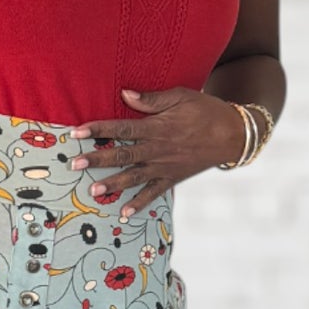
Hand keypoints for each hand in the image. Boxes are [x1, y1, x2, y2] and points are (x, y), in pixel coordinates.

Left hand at [67, 86, 247, 216]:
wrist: (233, 135)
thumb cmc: (206, 111)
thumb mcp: (181, 97)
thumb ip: (152, 99)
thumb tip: (124, 94)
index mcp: (158, 127)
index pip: (123, 129)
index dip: (99, 129)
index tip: (77, 132)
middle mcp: (158, 150)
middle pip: (123, 155)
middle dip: (98, 159)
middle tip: (75, 164)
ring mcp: (165, 167)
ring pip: (134, 177)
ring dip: (113, 185)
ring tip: (92, 192)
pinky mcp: (173, 179)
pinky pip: (154, 194)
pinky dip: (139, 204)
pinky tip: (124, 214)